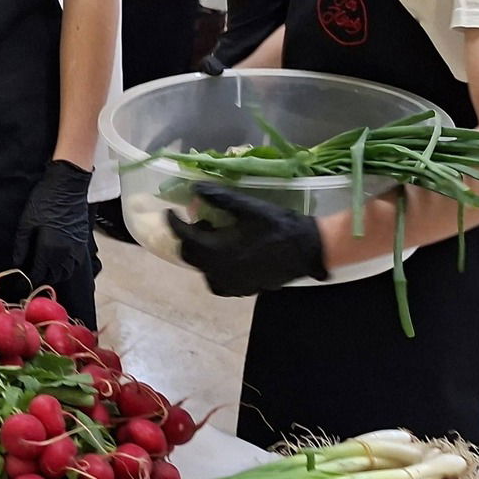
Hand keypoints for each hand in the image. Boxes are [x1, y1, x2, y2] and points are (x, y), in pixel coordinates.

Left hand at [12, 160, 93, 291]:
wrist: (68, 185)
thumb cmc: (45, 200)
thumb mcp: (26, 224)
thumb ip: (21, 247)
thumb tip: (17, 264)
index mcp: (50, 249)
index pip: (38, 273)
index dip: (28, 279)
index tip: (20, 279)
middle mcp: (66, 253)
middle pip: (53, 276)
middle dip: (40, 278)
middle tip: (29, 274)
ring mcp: (76, 249)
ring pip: (66, 272)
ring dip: (54, 275)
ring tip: (43, 270)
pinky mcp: (82, 243)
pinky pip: (75, 264)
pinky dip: (66, 268)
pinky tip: (57, 263)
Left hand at [169, 183, 325, 296]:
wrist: (309, 250)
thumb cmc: (279, 225)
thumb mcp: (249, 207)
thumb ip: (219, 198)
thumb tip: (195, 188)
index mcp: (218, 250)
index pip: (184, 236)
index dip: (173, 222)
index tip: (169, 211)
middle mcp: (220, 271)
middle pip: (189, 255)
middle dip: (188, 237)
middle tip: (198, 221)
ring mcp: (231, 283)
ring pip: (202, 269)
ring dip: (201, 252)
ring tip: (214, 236)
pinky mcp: (242, 289)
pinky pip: (218, 281)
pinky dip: (214, 268)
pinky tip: (226, 255)